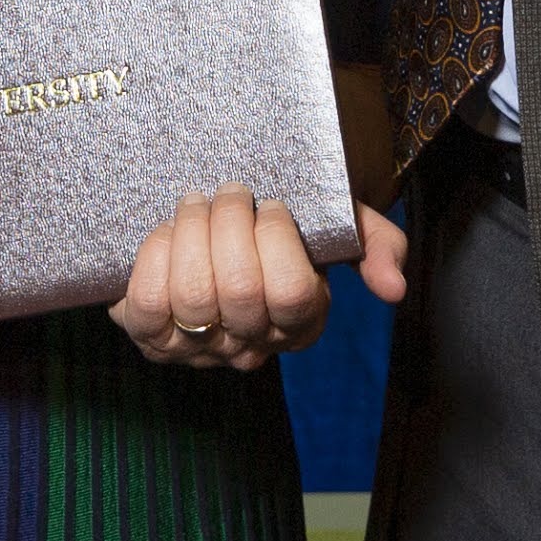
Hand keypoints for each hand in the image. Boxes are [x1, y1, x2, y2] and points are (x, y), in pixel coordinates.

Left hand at [114, 186, 393, 368]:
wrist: (205, 234)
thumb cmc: (274, 230)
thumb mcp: (332, 227)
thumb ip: (373, 244)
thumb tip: (392, 288)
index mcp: (301, 320)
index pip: (294, 293)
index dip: (278, 241)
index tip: (274, 205)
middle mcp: (251, 343)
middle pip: (239, 292)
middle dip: (230, 224)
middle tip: (230, 192)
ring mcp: (199, 348)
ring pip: (191, 296)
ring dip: (191, 233)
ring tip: (196, 204)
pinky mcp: (152, 338)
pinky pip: (147, 303)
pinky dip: (154, 257)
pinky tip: (166, 234)